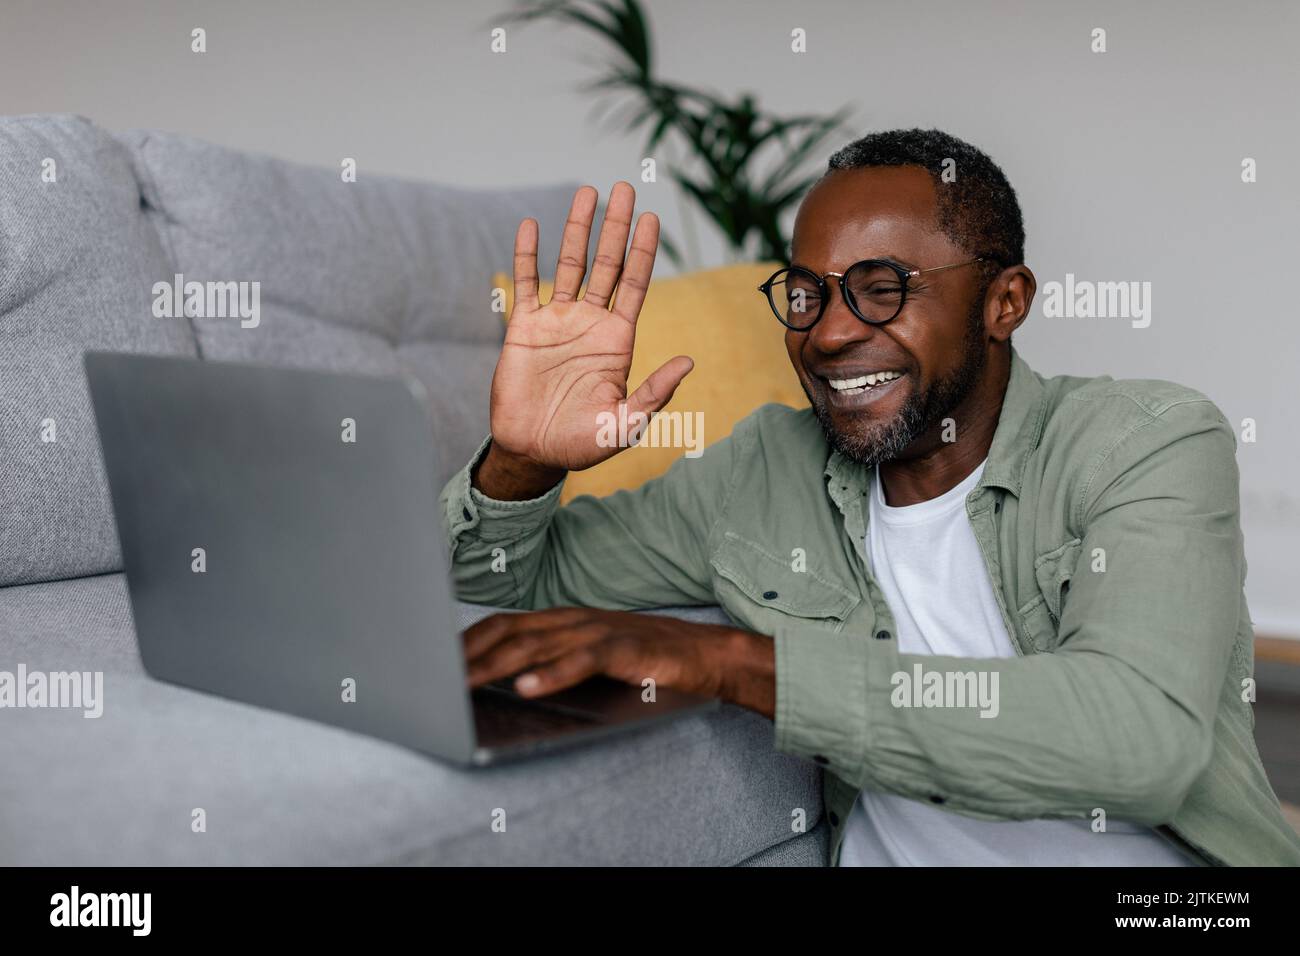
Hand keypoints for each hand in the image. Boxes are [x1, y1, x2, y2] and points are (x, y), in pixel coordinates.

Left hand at [462, 608, 775, 717]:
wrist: (705, 655)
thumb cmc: (645, 662)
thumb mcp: (591, 657)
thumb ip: (554, 662)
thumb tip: (508, 685)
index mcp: (563, 621)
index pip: (503, 624)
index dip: (467, 641)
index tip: (433, 663)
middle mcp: (574, 620)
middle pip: (510, 632)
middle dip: (469, 656)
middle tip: (434, 680)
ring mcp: (598, 632)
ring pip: (537, 645)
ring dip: (496, 667)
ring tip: (465, 686)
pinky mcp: (624, 649)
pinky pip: (583, 660)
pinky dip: (553, 674)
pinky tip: (528, 689)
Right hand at [484, 183, 692, 484]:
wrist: (534, 452)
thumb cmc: (583, 443)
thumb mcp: (627, 423)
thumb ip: (655, 392)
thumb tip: (689, 361)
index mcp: (617, 340)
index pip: (635, 284)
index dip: (644, 252)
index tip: (651, 218)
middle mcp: (590, 322)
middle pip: (606, 264)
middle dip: (616, 227)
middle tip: (624, 189)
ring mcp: (557, 322)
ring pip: (568, 265)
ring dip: (577, 229)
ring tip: (586, 193)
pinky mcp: (523, 329)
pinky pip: (525, 285)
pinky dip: (527, 255)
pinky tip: (530, 226)